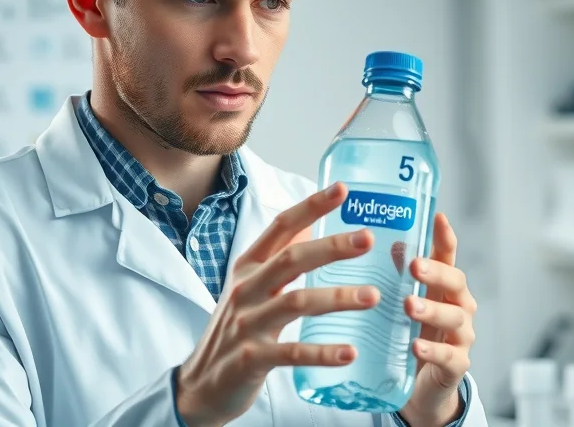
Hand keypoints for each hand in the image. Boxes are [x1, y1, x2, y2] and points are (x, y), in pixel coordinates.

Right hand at [175, 182, 380, 426]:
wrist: (200, 385)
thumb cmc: (235, 331)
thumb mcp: (250, 288)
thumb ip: (278, 262)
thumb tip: (312, 229)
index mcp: (248, 267)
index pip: (281, 227)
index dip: (311, 207)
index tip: (342, 190)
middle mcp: (246, 289)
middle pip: (292, 259)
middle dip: (331, 246)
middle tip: (368, 238)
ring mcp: (247, 324)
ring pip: (296, 303)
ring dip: (337, 297)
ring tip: (372, 296)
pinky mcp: (251, 359)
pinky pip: (291, 353)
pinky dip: (321, 353)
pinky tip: (349, 353)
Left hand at [399, 213, 477, 425]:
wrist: (421, 387)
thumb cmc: (412, 335)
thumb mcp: (403, 304)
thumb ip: (398, 276)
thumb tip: (388, 243)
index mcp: (444, 288)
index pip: (448, 257)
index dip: (445, 238)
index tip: (438, 217)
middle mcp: (459, 307)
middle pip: (456, 283)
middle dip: (437, 273)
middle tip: (415, 266)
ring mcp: (461, 336)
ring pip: (453, 318)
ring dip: (432, 311)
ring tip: (410, 306)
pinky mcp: (456, 365)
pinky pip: (449, 356)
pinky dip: (432, 351)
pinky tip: (416, 347)